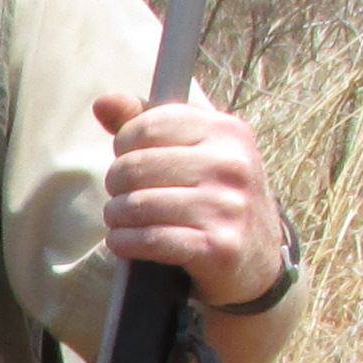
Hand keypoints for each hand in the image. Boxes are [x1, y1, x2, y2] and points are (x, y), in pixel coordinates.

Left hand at [93, 95, 285, 308]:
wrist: (259, 260)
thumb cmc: (217, 197)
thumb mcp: (198, 152)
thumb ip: (149, 123)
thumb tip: (103, 102)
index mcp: (227, 131)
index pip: (149, 125)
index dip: (124, 144)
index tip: (127, 160)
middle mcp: (231, 165)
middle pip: (136, 166)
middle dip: (116, 185)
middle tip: (120, 196)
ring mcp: (227, 207)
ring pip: (138, 205)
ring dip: (116, 217)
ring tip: (119, 220)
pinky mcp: (218, 248)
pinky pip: (151, 239)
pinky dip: (125, 242)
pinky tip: (123, 242)